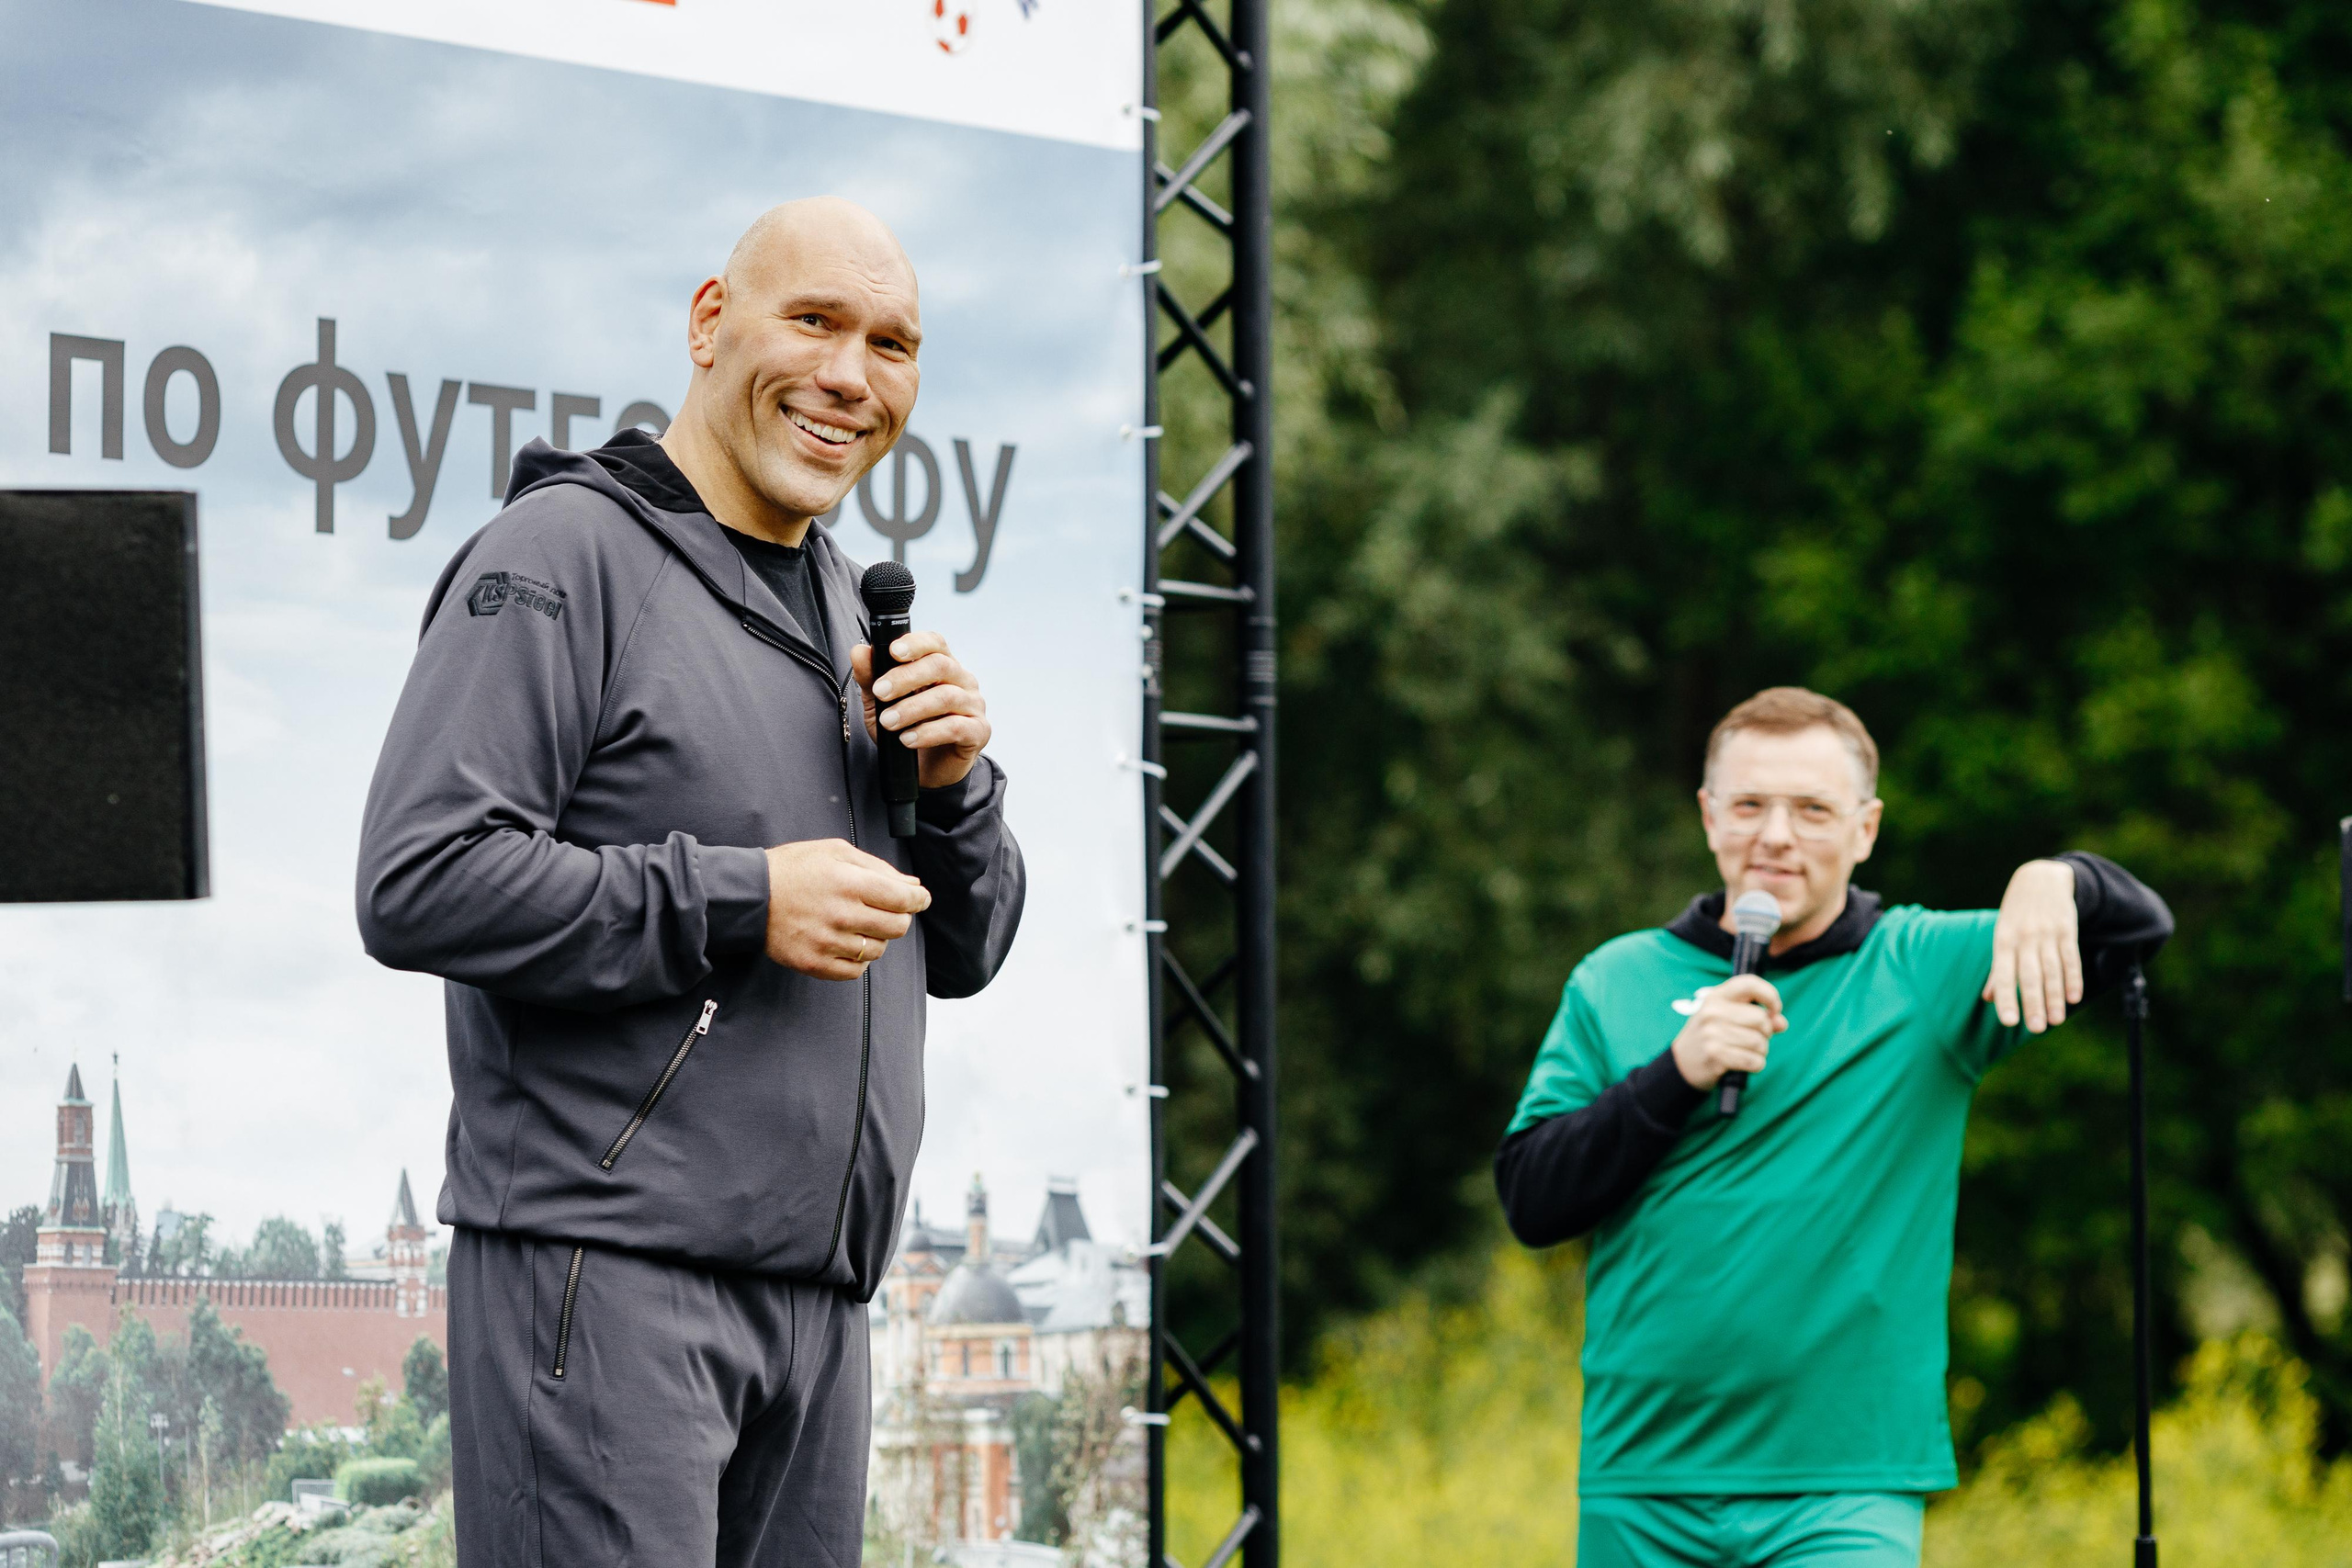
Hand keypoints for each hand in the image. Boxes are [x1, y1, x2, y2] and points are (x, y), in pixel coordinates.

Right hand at [764, 839, 930, 980]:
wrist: (750, 895)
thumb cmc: (794, 868)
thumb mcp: (835, 852)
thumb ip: (878, 868)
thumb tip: (913, 885)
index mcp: (850, 883)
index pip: (904, 899)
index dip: (918, 899)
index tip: (919, 899)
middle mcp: (841, 915)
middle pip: (897, 927)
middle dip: (899, 917)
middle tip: (886, 910)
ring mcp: (828, 942)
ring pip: (878, 950)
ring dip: (877, 938)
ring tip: (858, 924)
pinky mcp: (815, 964)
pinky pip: (855, 971)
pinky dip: (858, 960)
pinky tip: (846, 943)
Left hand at [852, 630, 989, 790]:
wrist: (924, 771)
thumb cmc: (906, 730)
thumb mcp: (880, 704)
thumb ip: (870, 678)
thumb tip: (859, 651)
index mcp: (942, 666)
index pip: (934, 643)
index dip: (916, 643)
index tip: (893, 651)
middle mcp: (962, 680)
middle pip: (940, 665)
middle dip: (906, 677)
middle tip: (881, 692)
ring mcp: (974, 705)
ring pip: (947, 696)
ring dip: (912, 709)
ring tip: (888, 722)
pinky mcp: (979, 731)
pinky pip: (956, 727)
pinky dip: (928, 733)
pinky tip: (908, 740)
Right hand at [1671, 973, 1786, 1090]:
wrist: (1683, 1063)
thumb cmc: (1711, 1036)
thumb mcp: (1728, 1018)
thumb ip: (1757, 1016)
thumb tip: (1781, 1023)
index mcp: (1716, 996)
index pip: (1750, 984)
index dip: (1770, 995)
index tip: (1774, 1009)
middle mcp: (1712, 1012)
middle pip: (1761, 1019)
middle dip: (1766, 1033)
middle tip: (1755, 1038)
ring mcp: (1712, 1033)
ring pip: (1759, 1042)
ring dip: (1761, 1051)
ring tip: (1748, 1052)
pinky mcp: (1715, 1055)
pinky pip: (1754, 1061)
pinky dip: (1756, 1064)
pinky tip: (1746, 1063)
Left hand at [1984, 858, 2080, 1031]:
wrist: (2040, 878)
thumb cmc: (2016, 915)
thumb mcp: (2002, 935)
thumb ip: (1999, 968)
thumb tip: (1989, 999)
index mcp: (2003, 941)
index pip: (2004, 974)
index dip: (2006, 998)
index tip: (2008, 1022)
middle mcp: (2023, 938)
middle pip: (2029, 975)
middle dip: (2033, 1003)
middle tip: (2036, 1029)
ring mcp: (2046, 933)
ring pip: (2051, 969)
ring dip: (2054, 996)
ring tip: (2055, 1021)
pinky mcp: (2066, 928)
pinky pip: (2070, 957)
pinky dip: (2072, 978)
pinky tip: (2073, 998)